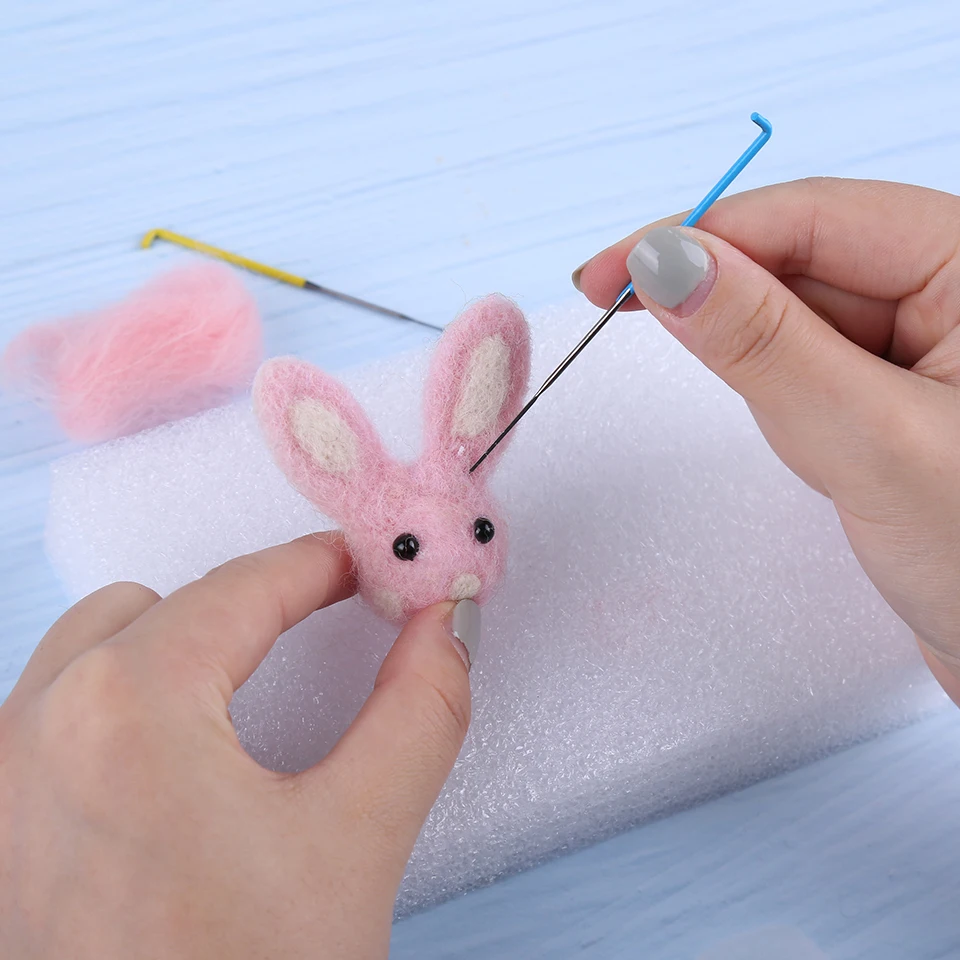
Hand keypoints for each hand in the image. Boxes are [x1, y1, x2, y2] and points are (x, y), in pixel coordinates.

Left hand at [0, 532, 478, 958]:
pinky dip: (116, 706)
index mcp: (126, 711)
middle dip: (242, 611)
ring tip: (239, 699)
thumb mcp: (355, 845)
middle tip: (313, 635)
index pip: (242, 587)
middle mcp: (33, 732)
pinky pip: (48, 716)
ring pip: (90, 652)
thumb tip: (444, 631)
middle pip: (154, 605)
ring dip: (171, 651)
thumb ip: (419, 710)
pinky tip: (169, 763)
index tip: (364, 567)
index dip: (320, 566)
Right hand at [573, 178, 959, 704]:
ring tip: (803, 429)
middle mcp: (952, 289)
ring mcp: (927, 342)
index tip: (612, 271)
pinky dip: (784, 393)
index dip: (700, 235)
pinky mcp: (898, 392)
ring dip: (760, 358)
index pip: (813, 216)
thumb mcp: (873, 443)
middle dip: (726, 297)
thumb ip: (764, 345)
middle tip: (630, 319)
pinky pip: (814, 364)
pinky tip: (808, 434)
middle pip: (802, 256)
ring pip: (801, 313)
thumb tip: (667, 264)